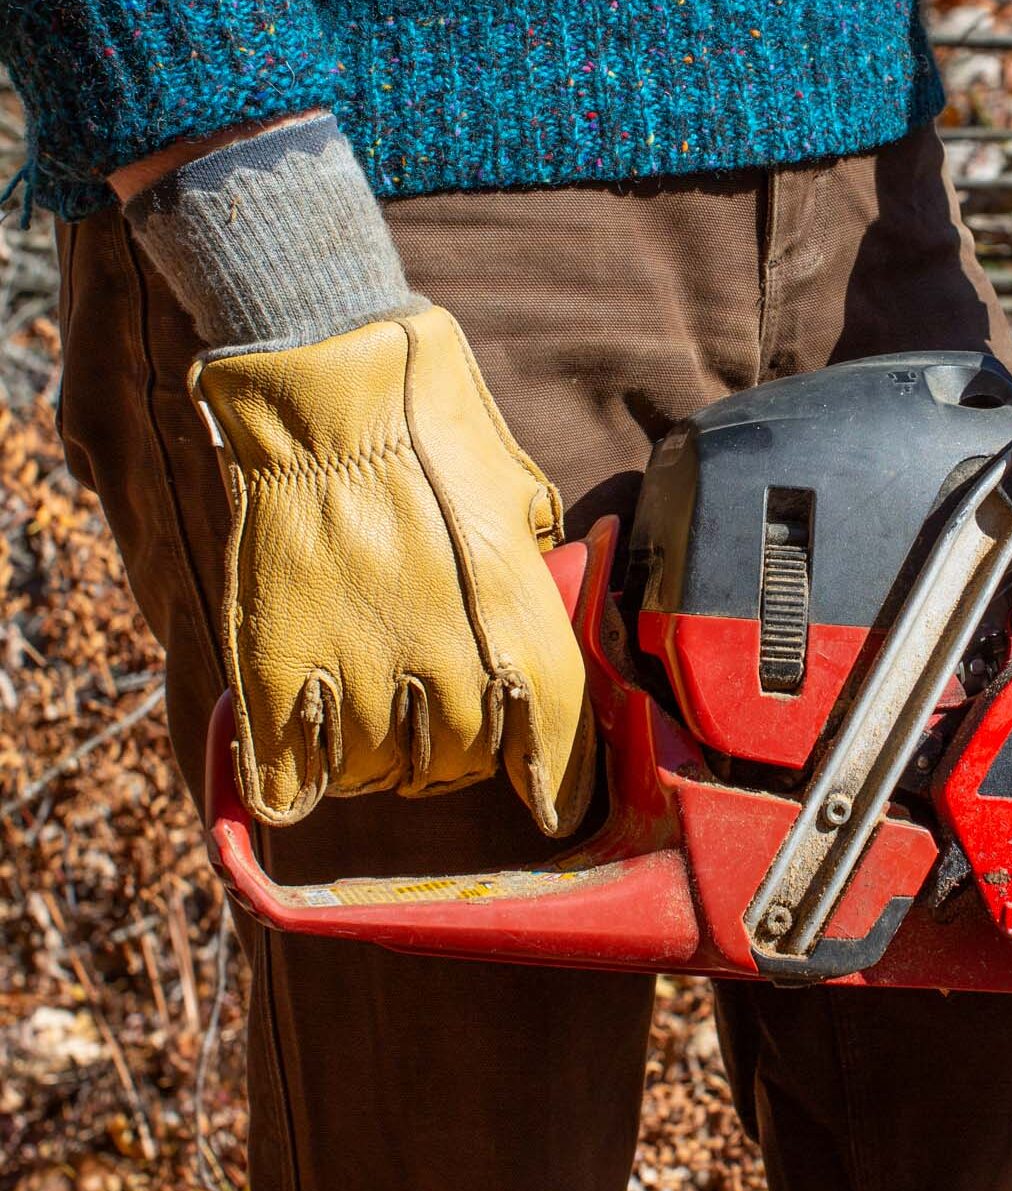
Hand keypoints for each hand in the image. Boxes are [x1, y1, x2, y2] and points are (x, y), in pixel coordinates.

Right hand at [194, 304, 593, 831]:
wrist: (331, 385)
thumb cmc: (435, 425)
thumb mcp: (518, 503)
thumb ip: (528, 580)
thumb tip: (540, 612)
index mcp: (517, 623)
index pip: (553, 745)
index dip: (552, 784)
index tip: (548, 805)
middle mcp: (444, 665)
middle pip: (457, 769)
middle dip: (452, 755)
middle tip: (431, 721)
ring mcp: (356, 670)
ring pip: (375, 775)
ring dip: (377, 762)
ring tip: (368, 725)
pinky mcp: (278, 664)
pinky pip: (291, 772)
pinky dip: (298, 784)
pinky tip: (303, 779)